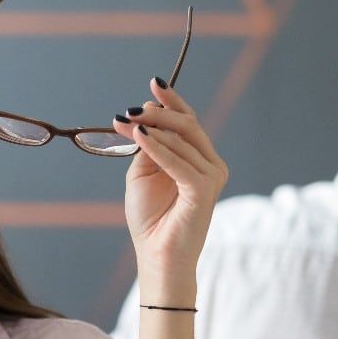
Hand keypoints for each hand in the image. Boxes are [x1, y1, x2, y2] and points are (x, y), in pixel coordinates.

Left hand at [113, 79, 227, 301]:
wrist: (157, 255)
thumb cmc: (150, 219)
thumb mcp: (142, 175)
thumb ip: (147, 147)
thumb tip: (143, 117)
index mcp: (198, 159)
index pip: (189, 121)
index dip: (172, 101)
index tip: (153, 83)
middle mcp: (210, 164)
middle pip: (187, 125)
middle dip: (157, 112)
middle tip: (129, 109)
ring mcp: (211, 176)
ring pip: (183, 140)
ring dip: (151, 127)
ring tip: (126, 121)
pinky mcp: (204, 190)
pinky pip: (180, 162)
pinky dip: (159, 148)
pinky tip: (140, 137)